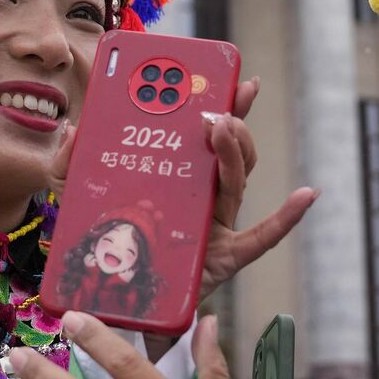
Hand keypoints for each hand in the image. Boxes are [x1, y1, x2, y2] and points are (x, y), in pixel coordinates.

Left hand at [49, 79, 317, 302]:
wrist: (119, 303)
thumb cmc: (109, 245)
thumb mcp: (80, 197)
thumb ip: (73, 162)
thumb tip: (73, 129)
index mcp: (178, 177)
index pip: (205, 134)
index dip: (222, 103)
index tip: (230, 75)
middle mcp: (203, 196)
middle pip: (227, 152)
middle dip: (229, 122)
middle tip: (214, 106)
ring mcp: (217, 225)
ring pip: (237, 181)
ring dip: (236, 151)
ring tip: (225, 128)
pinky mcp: (224, 258)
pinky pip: (262, 238)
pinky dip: (287, 218)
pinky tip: (306, 195)